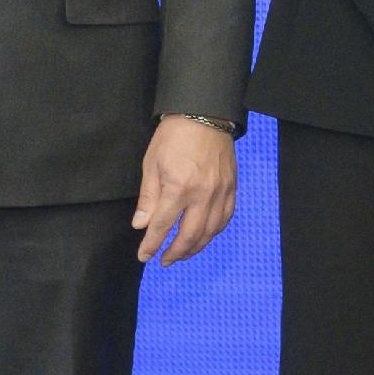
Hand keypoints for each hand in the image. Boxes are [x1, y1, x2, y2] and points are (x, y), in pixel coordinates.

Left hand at [136, 114, 237, 264]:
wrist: (205, 114)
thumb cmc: (174, 136)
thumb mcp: (152, 164)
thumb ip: (148, 197)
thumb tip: (141, 224)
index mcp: (179, 188)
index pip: (163, 226)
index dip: (152, 244)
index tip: (144, 256)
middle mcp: (203, 195)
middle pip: (190, 235)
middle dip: (175, 252)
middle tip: (164, 261)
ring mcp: (221, 192)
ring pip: (210, 231)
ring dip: (196, 247)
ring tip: (183, 253)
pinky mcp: (232, 188)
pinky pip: (225, 218)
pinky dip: (214, 232)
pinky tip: (205, 236)